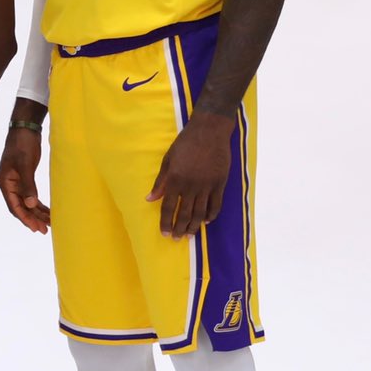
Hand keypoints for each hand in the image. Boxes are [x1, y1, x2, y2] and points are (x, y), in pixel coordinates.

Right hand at [0, 127, 49, 232]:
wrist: (26, 128)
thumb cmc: (23, 144)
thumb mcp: (25, 164)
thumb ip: (28, 185)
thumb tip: (31, 205)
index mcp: (5, 182)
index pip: (14, 206)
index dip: (25, 218)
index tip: (35, 228)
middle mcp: (9, 184)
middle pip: (20, 207)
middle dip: (32, 218)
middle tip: (45, 230)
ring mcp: (17, 182)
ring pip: (27, 202)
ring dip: (37, 213)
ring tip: (49, 223)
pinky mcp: (25, 178)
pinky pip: (31, 195)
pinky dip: (38, 204)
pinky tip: (47, 211)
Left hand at [146, 114, 231, 238]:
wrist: (209, 131)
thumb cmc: (185, 143)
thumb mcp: (168, 160)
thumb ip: (160, 181)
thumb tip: (150, 199)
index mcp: (175, 179)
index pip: (169, 207)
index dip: (166, 222)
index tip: (164, 233)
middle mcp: (190, 185)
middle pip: (185, 213)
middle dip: (179, 228)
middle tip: (177, 239)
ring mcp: (207, 185)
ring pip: (201, 212)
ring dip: (194, 226)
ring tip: (190, 235)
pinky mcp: (219, 183)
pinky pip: (216, 204)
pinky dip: (211, 215)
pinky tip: (206, 221)